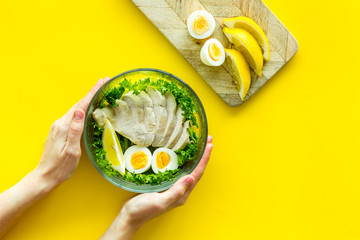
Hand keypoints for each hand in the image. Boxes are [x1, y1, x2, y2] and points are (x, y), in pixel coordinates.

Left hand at [0, 77, 109, 236]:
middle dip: (91, 92)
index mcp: (63, 126)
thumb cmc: (60, 167)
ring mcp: (59, 127)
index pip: (81, 105)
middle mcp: (60, 123)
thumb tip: (80, 112)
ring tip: (99, 92)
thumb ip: (75, 130)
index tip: (101, 82)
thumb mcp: (71, 150)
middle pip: (78, 104)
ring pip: (76, 109)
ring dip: (88, 100)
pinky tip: (88, 108)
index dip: (92, 93)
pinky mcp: (60, 131)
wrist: (46, 176)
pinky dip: (83, 108)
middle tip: (103, 82)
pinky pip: (74, 116)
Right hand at [101, 136, 212, 239]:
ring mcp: (174, 186)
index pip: (197, 174)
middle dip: (203, 155)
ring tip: (200, 143)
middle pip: (196, 169)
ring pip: (189, 168)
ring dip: (196, 156)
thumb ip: (176, 191)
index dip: (204, 159)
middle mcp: (181, 190)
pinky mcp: (166, 184)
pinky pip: (179, 169)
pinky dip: (184, 159)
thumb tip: (191, 178)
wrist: (130, 216)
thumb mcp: (160, 201)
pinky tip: (182, 153)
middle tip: (209, 139)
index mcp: (182, 194)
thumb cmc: (143, 210)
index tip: (210, 145)